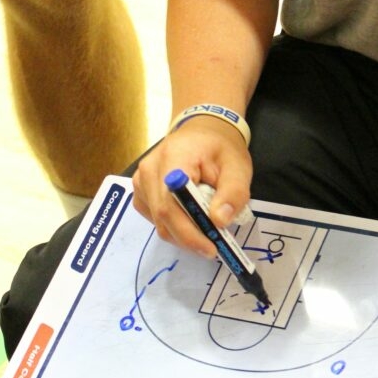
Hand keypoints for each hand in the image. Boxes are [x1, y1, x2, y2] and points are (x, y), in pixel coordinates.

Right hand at [132, 115, 252, 254]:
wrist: (203, 130)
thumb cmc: (221, 148)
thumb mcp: (238, 167)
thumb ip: (233, 193)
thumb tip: (220, 221)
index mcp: (173, 158)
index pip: (172, 204)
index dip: (189, 232)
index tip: (211, 247)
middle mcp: (149, 169)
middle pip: (163, 216)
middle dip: (189, 238)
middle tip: (213, 247)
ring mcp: (140, 179)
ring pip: (157, 220)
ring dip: (182, 234)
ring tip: (206, 232)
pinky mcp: (140, 189)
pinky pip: (153, 216)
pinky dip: (173, 225)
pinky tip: (190, 220)